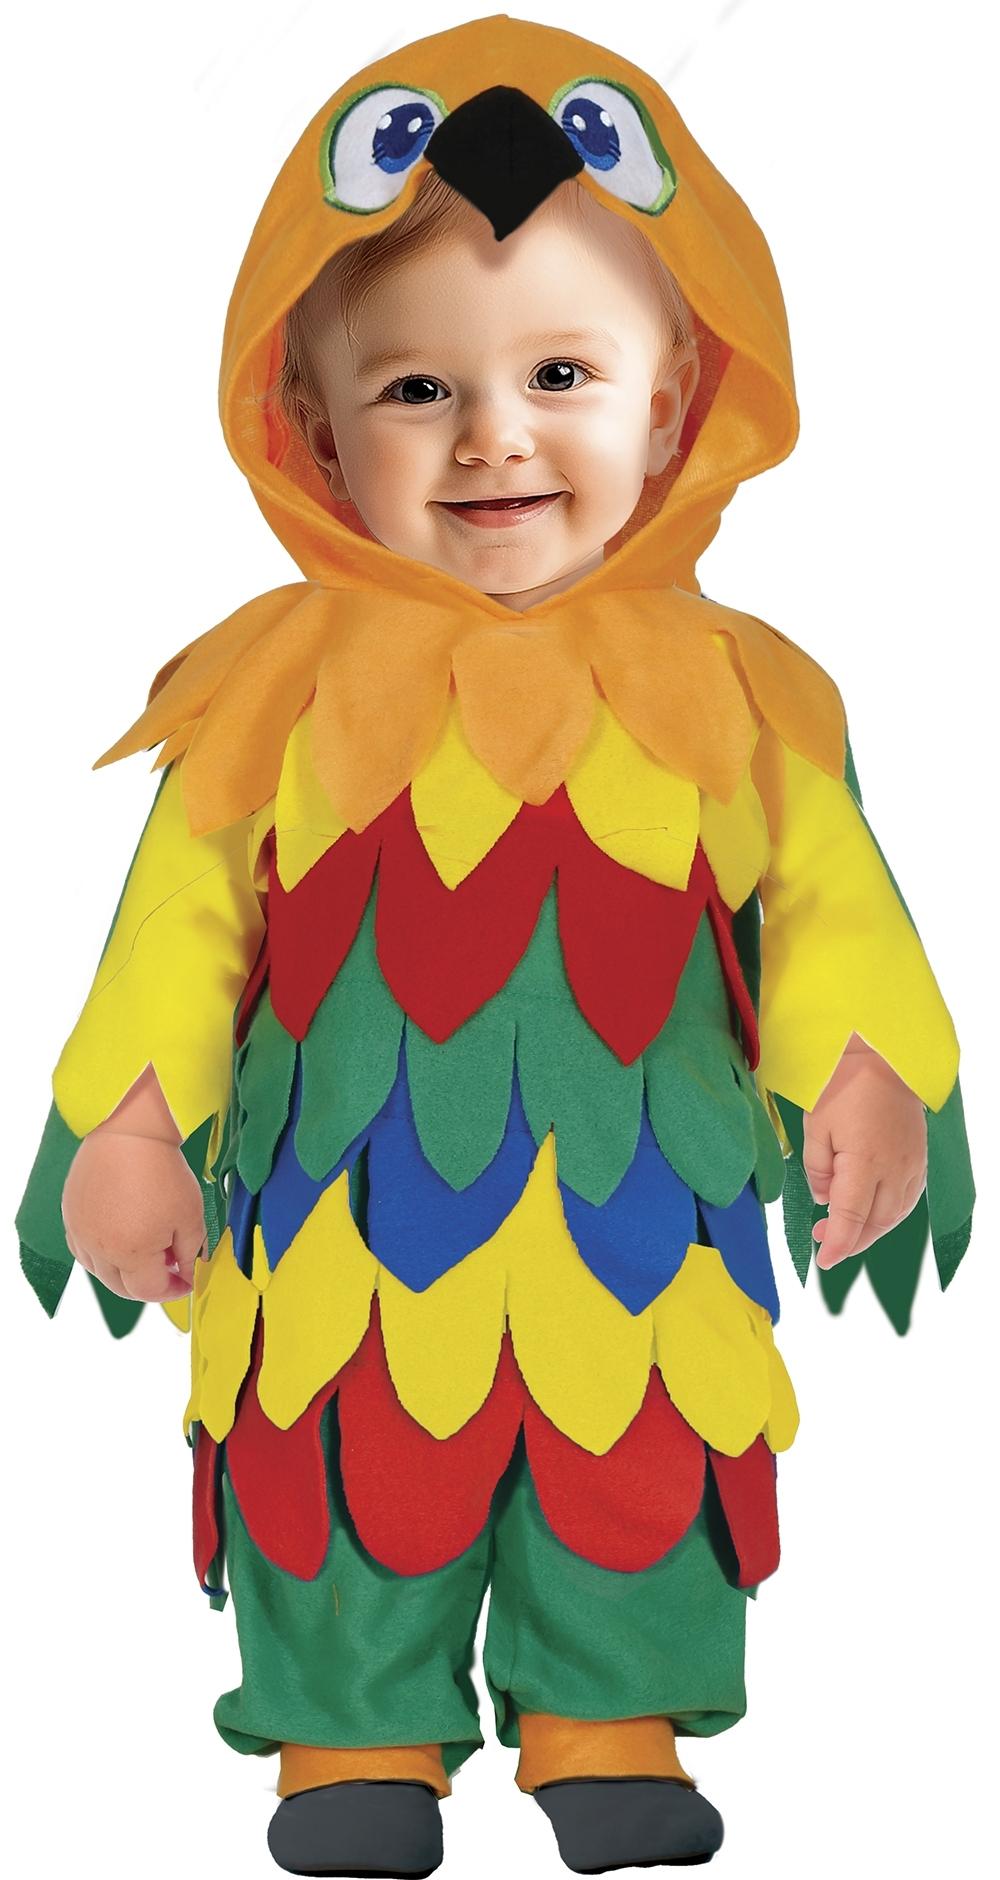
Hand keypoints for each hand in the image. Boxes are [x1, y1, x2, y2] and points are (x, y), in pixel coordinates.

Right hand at [61, 1131, 207, 1301]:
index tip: (186, 1280)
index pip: (149, 1291)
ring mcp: (80, 1232)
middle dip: (149, 1284)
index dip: (172, 1290)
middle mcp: (99, 1249)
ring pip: (100, 1270)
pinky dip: (102, 1252)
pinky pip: (84, 1247)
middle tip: (170, 1268)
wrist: (129, 1133)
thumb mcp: (190, 1217)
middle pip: (122, 1286)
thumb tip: (186, 1273)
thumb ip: (188, 1254)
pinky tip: (120, 1236)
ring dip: (124, 1270)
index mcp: (130, 1255)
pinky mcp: (70, 1215)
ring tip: (147, 1249)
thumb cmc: (161, 1171)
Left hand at [803, 1033, 926, 1267]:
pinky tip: (873, 1213)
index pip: (852, 1218)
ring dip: (870, 1230)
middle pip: (876, 1223)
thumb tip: (823, 1198)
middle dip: (850, 1239)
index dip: (838, 1244)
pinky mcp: (919, 1157)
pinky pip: (907, 1198)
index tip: (824, 1260)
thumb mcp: (816, 1125)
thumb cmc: (843, 1084)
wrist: (883, 1055)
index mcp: (865, 1162)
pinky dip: (889, 1214)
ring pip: (895, 1215)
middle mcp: (894, 1169)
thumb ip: (817, 1168)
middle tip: (822, 1239)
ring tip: (843, 1231)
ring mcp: (911, 1164)